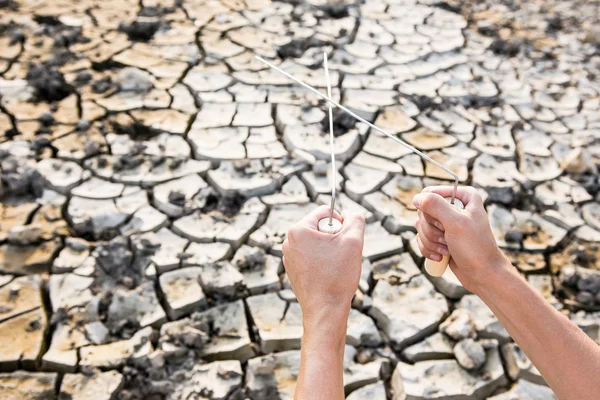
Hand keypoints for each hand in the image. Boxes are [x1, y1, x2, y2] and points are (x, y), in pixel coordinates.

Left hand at [282, 206, 365, 322]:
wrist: (325, 310)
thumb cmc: (337, 276)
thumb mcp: (354, 241)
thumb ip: (355, 220)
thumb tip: (350, 215)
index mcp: (298, 230)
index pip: (325, 212)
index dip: (341, 223)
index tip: (345, 241)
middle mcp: (289, 241)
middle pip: (320, 227)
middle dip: (334, 238)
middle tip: (340, 255)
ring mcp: (289, 256)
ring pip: (317, 243)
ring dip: (329, 250)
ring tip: (334, 267)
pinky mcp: (293, 269)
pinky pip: (312, 256)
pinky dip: (322, 262)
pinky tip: (327, 275)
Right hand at [413, 186, 510, 294]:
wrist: (482, 274)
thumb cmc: (474, 248)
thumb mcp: (455, 222)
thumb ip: (435, 206)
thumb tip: (416, 198)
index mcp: (464, 196)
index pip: (430, 193)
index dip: (431, 209)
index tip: (443, 223)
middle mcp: (454, 207)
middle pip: (424, 211)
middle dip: (432, 229)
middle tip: (447, 237)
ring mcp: (446, 223)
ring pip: (421, 226)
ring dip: (431, 241)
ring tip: (448, 249)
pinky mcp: (440, 238)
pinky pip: (421, 239)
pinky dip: (429, 249)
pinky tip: (442, 256)